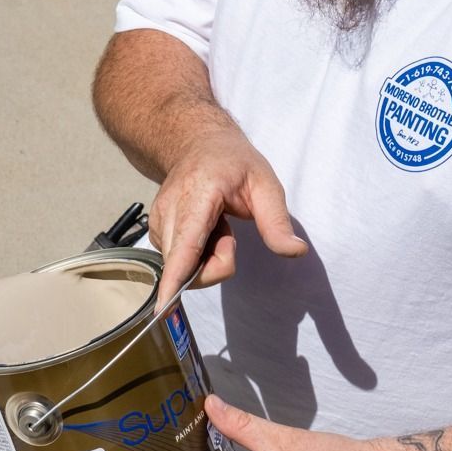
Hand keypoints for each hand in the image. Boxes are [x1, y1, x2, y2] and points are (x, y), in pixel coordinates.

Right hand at [151, 126, 305, 306]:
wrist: (198, 143)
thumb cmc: (234, 163)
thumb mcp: (266, 184)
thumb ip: (277, 222)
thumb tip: (295, 252)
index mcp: (199, 194)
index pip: (186, 243)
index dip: (176, 277)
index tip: (164, 307)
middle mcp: (171, 208)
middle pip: (187, 265)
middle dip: (216, 262)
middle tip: (228, 234)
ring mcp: (159, 220)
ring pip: (182, 267)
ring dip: (206, 258)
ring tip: (217, 225)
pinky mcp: (156, 231)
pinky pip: (177, 262)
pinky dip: (195, 255)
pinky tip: (204, 229)